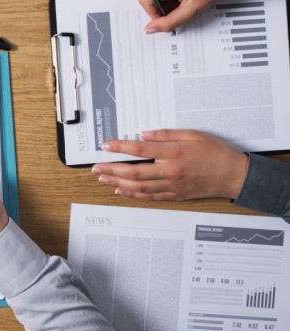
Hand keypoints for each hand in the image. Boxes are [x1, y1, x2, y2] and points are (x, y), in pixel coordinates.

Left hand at [93, 129, 248, 199]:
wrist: (233, 175)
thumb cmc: (215, 153)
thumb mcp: (193, 134)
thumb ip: (166, 134)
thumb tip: (144, 134)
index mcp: (174, 153)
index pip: (140, 149)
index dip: (120, 147)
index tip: (106, 145)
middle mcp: (170, 171)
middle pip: (134, 172)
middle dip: (111, 169)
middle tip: (96, 166)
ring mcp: (171, 185)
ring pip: (138, 186)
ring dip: (117, 182)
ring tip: (103, 178)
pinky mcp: (174, 195)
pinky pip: (149, 196)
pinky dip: (133, 194)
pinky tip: (121, 190)